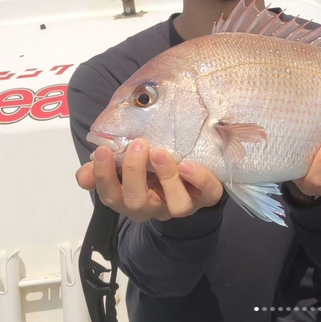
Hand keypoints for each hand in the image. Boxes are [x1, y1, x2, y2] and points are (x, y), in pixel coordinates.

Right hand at [75, 138, 223, 221]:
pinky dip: (199, 179)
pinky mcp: (208, 196)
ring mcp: (183, 203)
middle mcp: (156, 206)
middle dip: (134, 173)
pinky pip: (208, 194)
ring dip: (167, 178)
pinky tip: (188, 165)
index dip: (104, 177)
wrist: (192, 180)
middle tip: (138, 144)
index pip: (111, 196)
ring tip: (160, 154)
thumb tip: (82, 174)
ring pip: (176, 205)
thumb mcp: (126, 166)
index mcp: (132, 199)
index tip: (103, 151)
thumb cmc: (152, 169)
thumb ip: (104, 169)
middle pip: (138, 202)